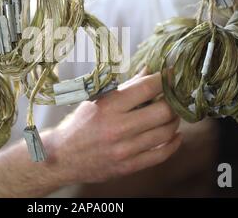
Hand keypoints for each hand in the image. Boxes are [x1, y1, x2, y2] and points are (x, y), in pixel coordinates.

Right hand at [51, 72, 181, 184]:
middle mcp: (117, 127)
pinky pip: (161, 155)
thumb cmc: (80, 124)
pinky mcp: (128, 166)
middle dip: (173, 102)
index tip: (171, 74)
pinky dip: (173, 144)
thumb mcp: (97, 100)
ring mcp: (124, 149)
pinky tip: (175, 136)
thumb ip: (126, 87)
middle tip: (174, 98)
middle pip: (162, 111)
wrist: (62, 157)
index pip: (146, 88)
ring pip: (165, 132)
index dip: (163, 79)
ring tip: (173, 115)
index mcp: (108, 106)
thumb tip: (149, 71)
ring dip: (174, 121)